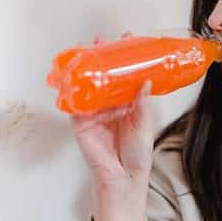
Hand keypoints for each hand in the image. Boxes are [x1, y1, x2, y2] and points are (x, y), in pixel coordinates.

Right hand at [70, 33, 153, 220]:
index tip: (129, 43)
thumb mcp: (144, 125)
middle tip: (104, 42)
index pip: (125, 79)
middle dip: (104, 60)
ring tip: (90, 53)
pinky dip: (75, 90)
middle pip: (105, 78)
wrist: (124, 178)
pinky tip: (76, 77)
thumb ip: (143, 104)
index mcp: (129, 105)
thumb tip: (146, 82)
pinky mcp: (81, 123)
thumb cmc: (137, 156)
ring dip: (88, 70)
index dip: (126, 62)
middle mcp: (111, 106)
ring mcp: (95, 113)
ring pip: (90, 87)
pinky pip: (76, 103)